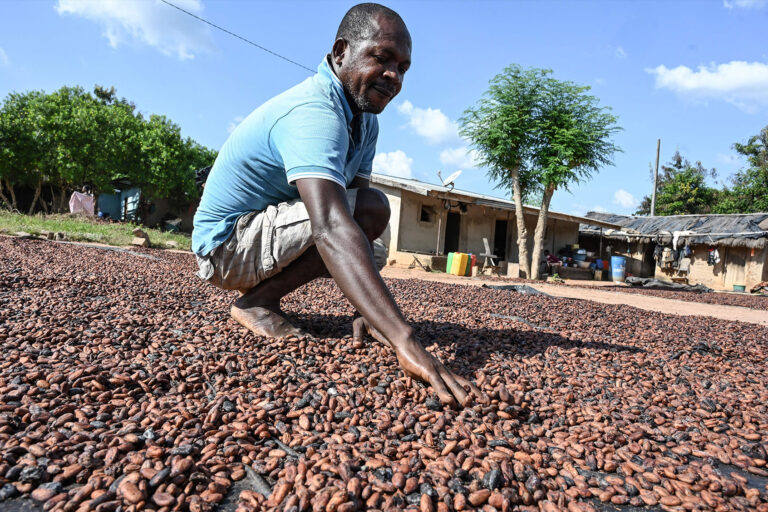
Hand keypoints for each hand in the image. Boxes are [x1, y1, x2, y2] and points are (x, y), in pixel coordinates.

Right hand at [353, 317, 487, 407]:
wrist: (406, 342)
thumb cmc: (413, 359)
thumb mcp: (423, 374)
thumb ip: (428, 383)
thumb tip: (429, 392)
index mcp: (445, 373)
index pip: (463, 382)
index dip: (474, 391)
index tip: (485, 400)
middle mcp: (444, 371)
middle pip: (463, 384)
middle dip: (475, 394)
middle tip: (487, 404)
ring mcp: (437, 370)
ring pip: (452, 384)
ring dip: (462, 395)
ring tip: (470, 405)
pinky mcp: (427, 371)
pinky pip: (437, 383)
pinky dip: (444, 393)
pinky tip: (449, 402)